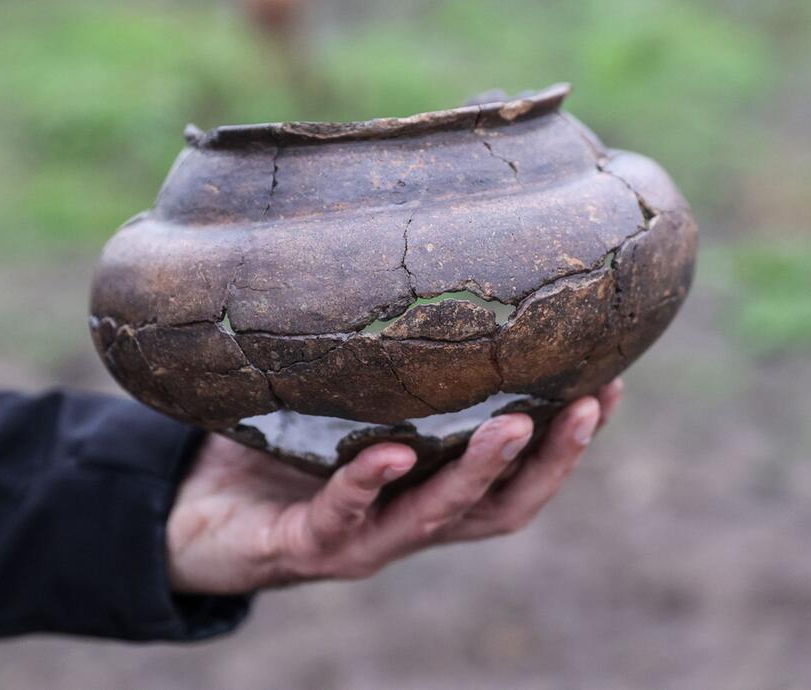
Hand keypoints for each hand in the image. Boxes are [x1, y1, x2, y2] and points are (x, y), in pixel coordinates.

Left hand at [166, 379, 623, 593]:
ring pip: (439, 518)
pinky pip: (343, 517)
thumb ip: (382, 356)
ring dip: (481, 473)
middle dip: (553, 460)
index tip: (612, 382)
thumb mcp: (340, 397)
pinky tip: (393, 450)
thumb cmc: (278, 447)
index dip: (570, 439)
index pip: (519, 469)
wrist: (198, 513)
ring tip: (512, 424)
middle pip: (502, 504)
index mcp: (430, 485)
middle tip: (590, 404)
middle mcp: (410, 518)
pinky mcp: (305, 546)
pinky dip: (371, 483)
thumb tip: (414, 255)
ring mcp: (363, 538)